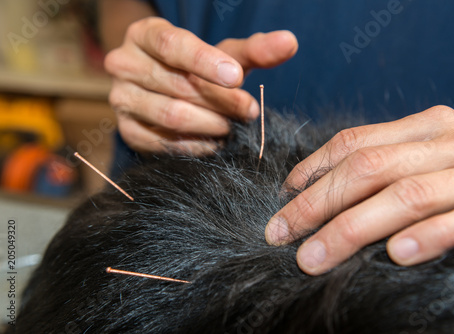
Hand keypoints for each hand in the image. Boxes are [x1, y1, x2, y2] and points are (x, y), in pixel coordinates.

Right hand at [104, 17, 297, 153]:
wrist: (163, 88)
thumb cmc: (197, 67)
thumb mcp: (224, 55)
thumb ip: (255, 50)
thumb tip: (290, 42)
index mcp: (146, 34)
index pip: (173, 46)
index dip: (206, 62)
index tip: (238, 78)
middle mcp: (124, 63)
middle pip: (177, 85)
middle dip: (220, 101)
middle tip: (249, 111)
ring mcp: (121, 98)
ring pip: (170, 115)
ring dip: (210, 124)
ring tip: (231, 127)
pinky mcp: (127, 129)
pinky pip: (162, 142)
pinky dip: (194, 145)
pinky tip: (214, 142)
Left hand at [265, 106, 453, 274]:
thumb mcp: (427, 161)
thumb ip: (385, 168)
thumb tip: (313, 194)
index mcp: (427, 127)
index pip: (355, 142)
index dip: (313, 169)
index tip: (283, 197)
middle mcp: (452, 142)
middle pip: (370, 169)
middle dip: (317, 203)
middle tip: (281, 232)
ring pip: (405, 194)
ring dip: (351, 229)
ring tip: (313, 257)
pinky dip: (426, 237)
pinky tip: (395, 255)